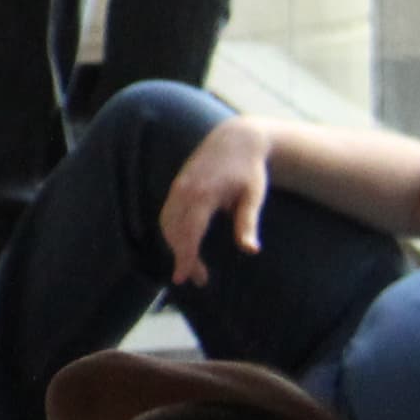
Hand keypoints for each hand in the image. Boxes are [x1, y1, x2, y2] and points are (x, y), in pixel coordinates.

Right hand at [159, 117, 275, 285]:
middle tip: (199, 279)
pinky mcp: (177, 187)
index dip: (185, 258)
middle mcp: (184, 191)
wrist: (235, 140)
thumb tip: (250, 250)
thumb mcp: (253, 196)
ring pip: (167, 225)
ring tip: (192, 265)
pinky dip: (172, 233)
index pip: (188, 233)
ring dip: (175, 246)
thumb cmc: (248, 170)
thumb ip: (247, 223)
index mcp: (202, 194)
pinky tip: (184, 244)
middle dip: (183, 258)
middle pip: (174, 232)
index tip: (185, 278)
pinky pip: (167, 215)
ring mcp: (177, 188)